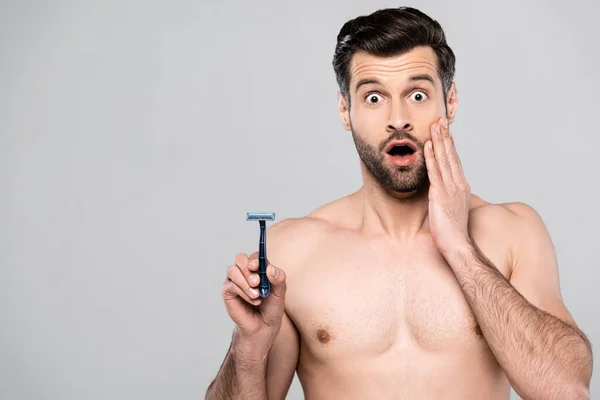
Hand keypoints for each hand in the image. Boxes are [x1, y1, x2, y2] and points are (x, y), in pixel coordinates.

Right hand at [221, 252, 286, 348]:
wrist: (264, 326)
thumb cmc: (272, 307)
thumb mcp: (280, 292)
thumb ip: (279, 278)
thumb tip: (270, 268)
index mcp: (258, 268)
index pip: (255, 256)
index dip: (255, 259)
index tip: (257, 266)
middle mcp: (245, 272)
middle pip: (240, 258)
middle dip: (247, 268)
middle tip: (257, 282)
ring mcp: (235, 280)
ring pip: (232, 270)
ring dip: (245, 282)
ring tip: (256, 295)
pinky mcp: (228, 291)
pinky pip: (231, 285)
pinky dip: (243, 292)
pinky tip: (253, 300)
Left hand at [424, 117, 471, 254]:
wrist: (457, 243)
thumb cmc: (452, 229)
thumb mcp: (451, 207)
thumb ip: (447, 195)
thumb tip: (439, 189)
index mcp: (461, 186)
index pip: (455, 160)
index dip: (450, 144)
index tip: (446, 131)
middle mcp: (458, 183)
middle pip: (451, 155)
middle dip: (445, 136)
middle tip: (441, 120)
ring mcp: (450, 188)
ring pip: (443, 159)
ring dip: (438, 141)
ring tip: (434, 126)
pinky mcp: (440, 194)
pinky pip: (434, 172)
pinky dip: (430, 157)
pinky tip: (426, 146)